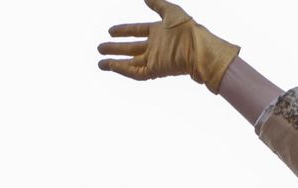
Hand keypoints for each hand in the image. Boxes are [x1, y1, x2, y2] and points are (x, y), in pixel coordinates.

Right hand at [98, 0, 240, 92]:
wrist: (197, 48)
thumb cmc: (188, 29)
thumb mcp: (171, 11)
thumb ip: (158, 4)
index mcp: (159, 32)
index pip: (137, 31)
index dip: (123, 31)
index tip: (110, 31)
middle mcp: (155, 47)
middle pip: (131, 48)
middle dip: (115, 48)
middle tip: (100, 48)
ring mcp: (155, 59)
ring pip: (130, 62)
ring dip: (115, 62)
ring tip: (100, 62)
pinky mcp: (155, 70)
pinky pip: (135, 71)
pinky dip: (123, 70)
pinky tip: (111, 66)